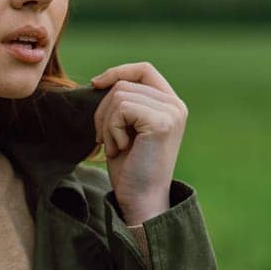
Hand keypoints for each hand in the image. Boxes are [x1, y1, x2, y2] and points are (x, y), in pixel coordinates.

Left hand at [88, 62, 186, 220]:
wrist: (141, 198)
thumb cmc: (130, 167)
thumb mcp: (127, 128)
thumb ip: (125, 103)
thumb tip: (99, 81)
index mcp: (170, 104)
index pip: (144, 70)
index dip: (117, 72)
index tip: (95, 84)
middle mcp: (175, 105)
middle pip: (124, 84)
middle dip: (103, 110)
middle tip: (104, 139)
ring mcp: (171, 112)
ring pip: (119, 95)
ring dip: (106, 123)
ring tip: (115, 146)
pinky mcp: (162, 122)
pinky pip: (122, 109)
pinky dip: (112, 129)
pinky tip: (120, 149)